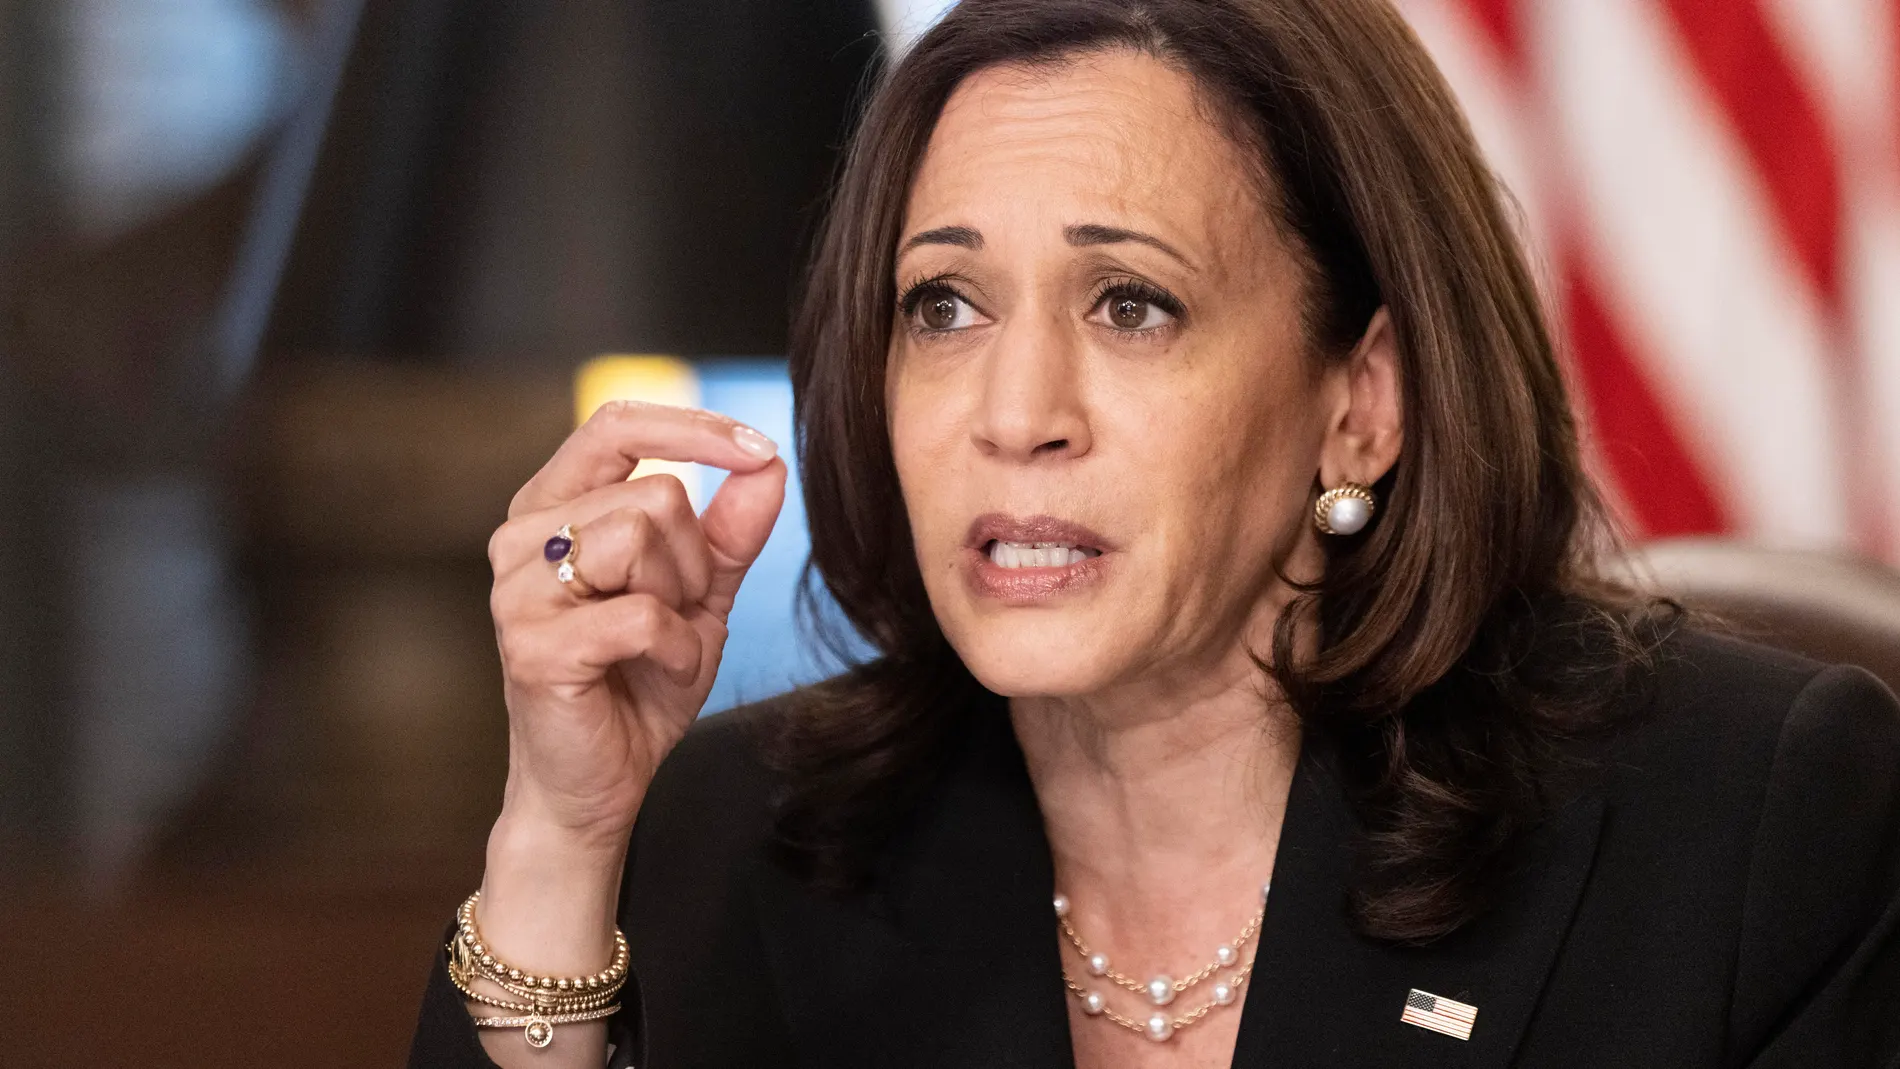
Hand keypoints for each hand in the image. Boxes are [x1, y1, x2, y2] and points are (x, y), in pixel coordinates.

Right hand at [484, 400, 786, 843]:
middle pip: (654, 493)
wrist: (597, 784)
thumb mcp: (699, 595)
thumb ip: (730, 530)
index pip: (616, 424)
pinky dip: (678, 648)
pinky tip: (659, 672)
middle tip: (678, 615)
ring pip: (642, 537)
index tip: (760, 449)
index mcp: (551, 507)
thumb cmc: (638, 682)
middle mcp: (521, 537)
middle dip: (695, 560)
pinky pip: (644, 613)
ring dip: (683, 602)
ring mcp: (518, 590)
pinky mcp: (533, 644)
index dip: (693, 427)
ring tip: (661, 645)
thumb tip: (768, 465)